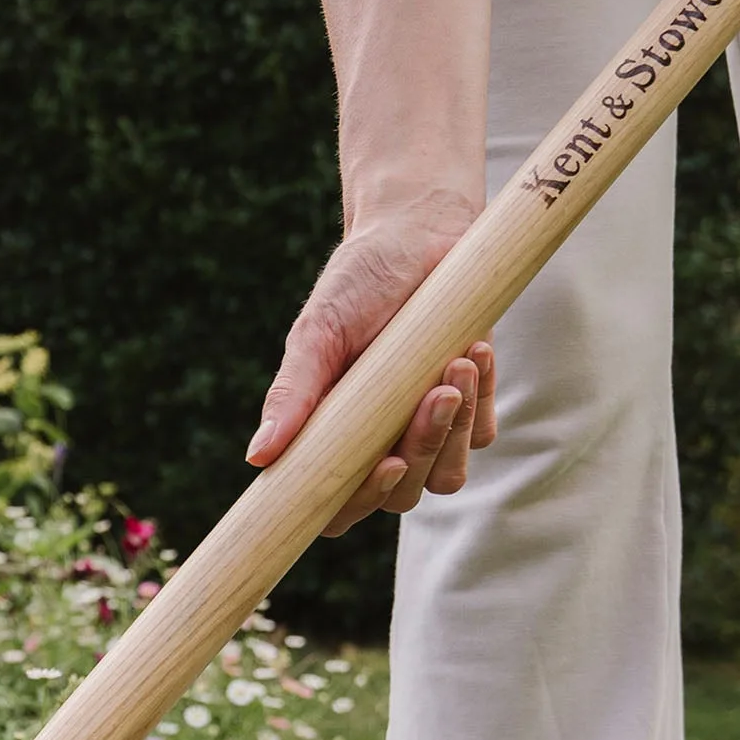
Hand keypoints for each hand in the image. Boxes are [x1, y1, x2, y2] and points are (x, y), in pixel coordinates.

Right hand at [246, 200, 494, 536]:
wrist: (417, 232)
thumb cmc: (356, 282)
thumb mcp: (317, 335)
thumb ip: (292, 395)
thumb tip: (257, 456)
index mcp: (332, 437)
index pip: (338, 507)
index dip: (359, 502)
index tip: (385, 464)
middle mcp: (376, 445)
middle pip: (400, 497)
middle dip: (422, 449)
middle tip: (435, 391)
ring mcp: (424, 431)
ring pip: (445, 477)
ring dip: (453, 429)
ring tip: (456, 361)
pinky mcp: (468, 409)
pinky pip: (480, 434)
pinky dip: (481, 396)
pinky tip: (472, 348)